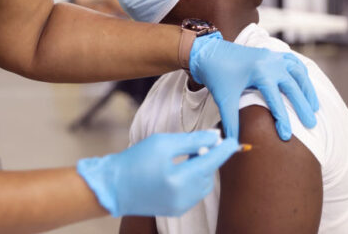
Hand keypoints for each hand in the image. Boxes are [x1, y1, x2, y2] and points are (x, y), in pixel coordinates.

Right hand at [76, 130, 238, 216]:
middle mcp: (183, 197)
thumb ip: (192, 140)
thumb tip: (214, 137)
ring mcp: (180, 206)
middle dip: (209, 157)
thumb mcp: (162, 143)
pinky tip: (181, 169)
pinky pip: (194, 193)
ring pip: (203, 185)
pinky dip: (193, 180)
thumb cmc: (134, 161)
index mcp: (179, 180)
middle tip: (201, 142)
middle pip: (208, 174)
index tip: (234, 140)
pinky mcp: (175, 210)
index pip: (211, 162)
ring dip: (201, 169)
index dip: (224, 150)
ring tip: (189, 155)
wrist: (112, 186)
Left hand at [189, 33, 319, 140]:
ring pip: (298, 73)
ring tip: (314, 107)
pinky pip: (292, 62)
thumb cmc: (216, 75)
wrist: (207, 53)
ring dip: (307, 89)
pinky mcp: (270, 54)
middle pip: (293, 87)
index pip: (276, 101)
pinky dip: (301, 73)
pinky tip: (304, 85)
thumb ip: (231, 122)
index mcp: (260, 72)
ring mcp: (272, 56)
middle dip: (303, 107)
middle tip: (311, 124)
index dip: (283, 120)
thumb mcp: (224, 99)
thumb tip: (234, 144)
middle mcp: (270, 62)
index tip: (287, 137)